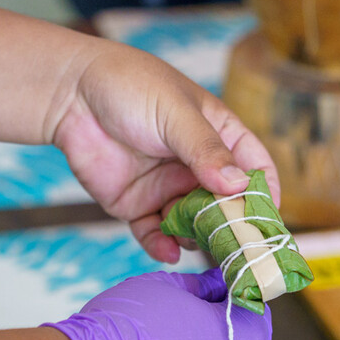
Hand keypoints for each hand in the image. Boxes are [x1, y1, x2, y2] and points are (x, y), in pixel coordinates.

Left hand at [50, 38, 279, 262]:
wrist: (70, 94)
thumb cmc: (129, 87)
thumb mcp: (175, 114)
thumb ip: (206, 150)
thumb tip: (239, 185)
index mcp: (219, 136)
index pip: (255, 166)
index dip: (265, 192)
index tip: (268, 219)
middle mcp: (197, 167)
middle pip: (226, 205)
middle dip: (231, 226)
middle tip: (236, 246)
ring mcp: (168, 188)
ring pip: (193, 225)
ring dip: (197, 238)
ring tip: (196, 244)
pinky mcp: (138, 205)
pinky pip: (155, 234)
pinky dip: (162, 247)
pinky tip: (167, 252)